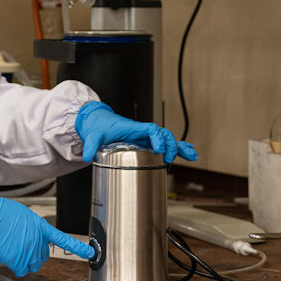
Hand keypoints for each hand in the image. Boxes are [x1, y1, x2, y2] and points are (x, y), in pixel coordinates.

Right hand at [0, 190, 92, 276]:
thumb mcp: (22, 214)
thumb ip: (32, 227)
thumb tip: (30, 235)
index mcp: (40, 227)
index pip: (63, 239)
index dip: (77, 248)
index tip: (89, 253)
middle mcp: (38, 240)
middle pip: (43, 255)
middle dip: (34, 252)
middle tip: (19, 243)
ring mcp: (29, 251)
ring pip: (33, 264)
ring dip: (25, 259)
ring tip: (12, 248)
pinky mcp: (18, 260)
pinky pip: (22, 270)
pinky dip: (17, 266)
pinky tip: (9, 255)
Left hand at [75, 101, 197, 163]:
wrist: (97, 122)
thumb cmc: (98, 126)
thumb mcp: (93, 135)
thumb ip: (91, 145)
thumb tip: (88, 156)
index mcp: (133, 128)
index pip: (151, 129)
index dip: (158, 138)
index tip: (159, 150)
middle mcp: (142, 132)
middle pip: (164, 134)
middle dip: (171, 145)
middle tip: (170, 159)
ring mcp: (145, 137)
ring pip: (167, 139)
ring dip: (180, 146)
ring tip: (192, 155)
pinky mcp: (145, 142)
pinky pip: (164, 144)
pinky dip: (177, 148)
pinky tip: (188, 153)